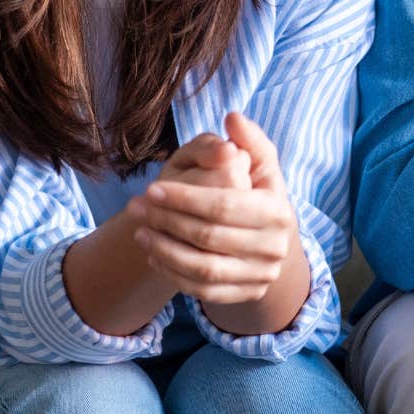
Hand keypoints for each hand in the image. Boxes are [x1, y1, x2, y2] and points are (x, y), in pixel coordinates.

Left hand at [127, 113, 302, 306]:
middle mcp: (275, 247)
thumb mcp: (256, 160)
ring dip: (164, 250)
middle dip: (166, 220)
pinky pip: (203, 291)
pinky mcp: (247, 295)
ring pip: (204, 269)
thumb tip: (233, 118)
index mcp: (279, 210)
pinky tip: (153, 254)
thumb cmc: (255, 189)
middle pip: (209, 237)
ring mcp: (262, 275)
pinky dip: (173, 274)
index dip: (184, 198)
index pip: (224, 206)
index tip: (150, 188)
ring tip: (139, 231)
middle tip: (134, 206)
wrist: (267, 237)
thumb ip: (247, 138)